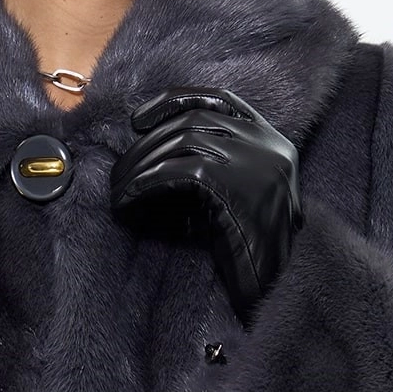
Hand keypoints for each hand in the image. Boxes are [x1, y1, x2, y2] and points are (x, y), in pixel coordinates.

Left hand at [109, 87, 303, 324]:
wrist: (274, 292)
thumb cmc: (246, 252)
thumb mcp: (234, 195)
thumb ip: (212, 162)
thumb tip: (150, 143)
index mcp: (274, 142)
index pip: (219, 100)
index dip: (174, 102)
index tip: (138, 119)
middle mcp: (271, 146)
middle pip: (195, 120)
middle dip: (148, 143)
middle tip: (118, 170)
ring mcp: (259, 165)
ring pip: (184, 142)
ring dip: (141, 164)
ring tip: (118, 189)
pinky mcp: (240, 189)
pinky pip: (180, 172)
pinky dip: (147, 183)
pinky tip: (129, 201)